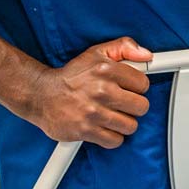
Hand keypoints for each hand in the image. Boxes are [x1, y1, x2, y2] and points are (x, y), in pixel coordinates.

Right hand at [25, 37, 152, 147]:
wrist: (41, 95)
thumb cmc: (72, 76)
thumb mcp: (97, 53)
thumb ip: (124, 47)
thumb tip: (147, 55)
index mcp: (107, 70)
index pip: (143, 84)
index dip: (137, 88)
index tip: (129, 89)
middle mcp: (101, 90)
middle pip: (141, 107)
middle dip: (134, 107)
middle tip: (122, 104)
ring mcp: (94, 112)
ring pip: (130, 126)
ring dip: (123, 123)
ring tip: (112, 116)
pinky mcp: (85, 130)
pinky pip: (115, 141)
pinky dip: (112, 137)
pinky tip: (104, 127)